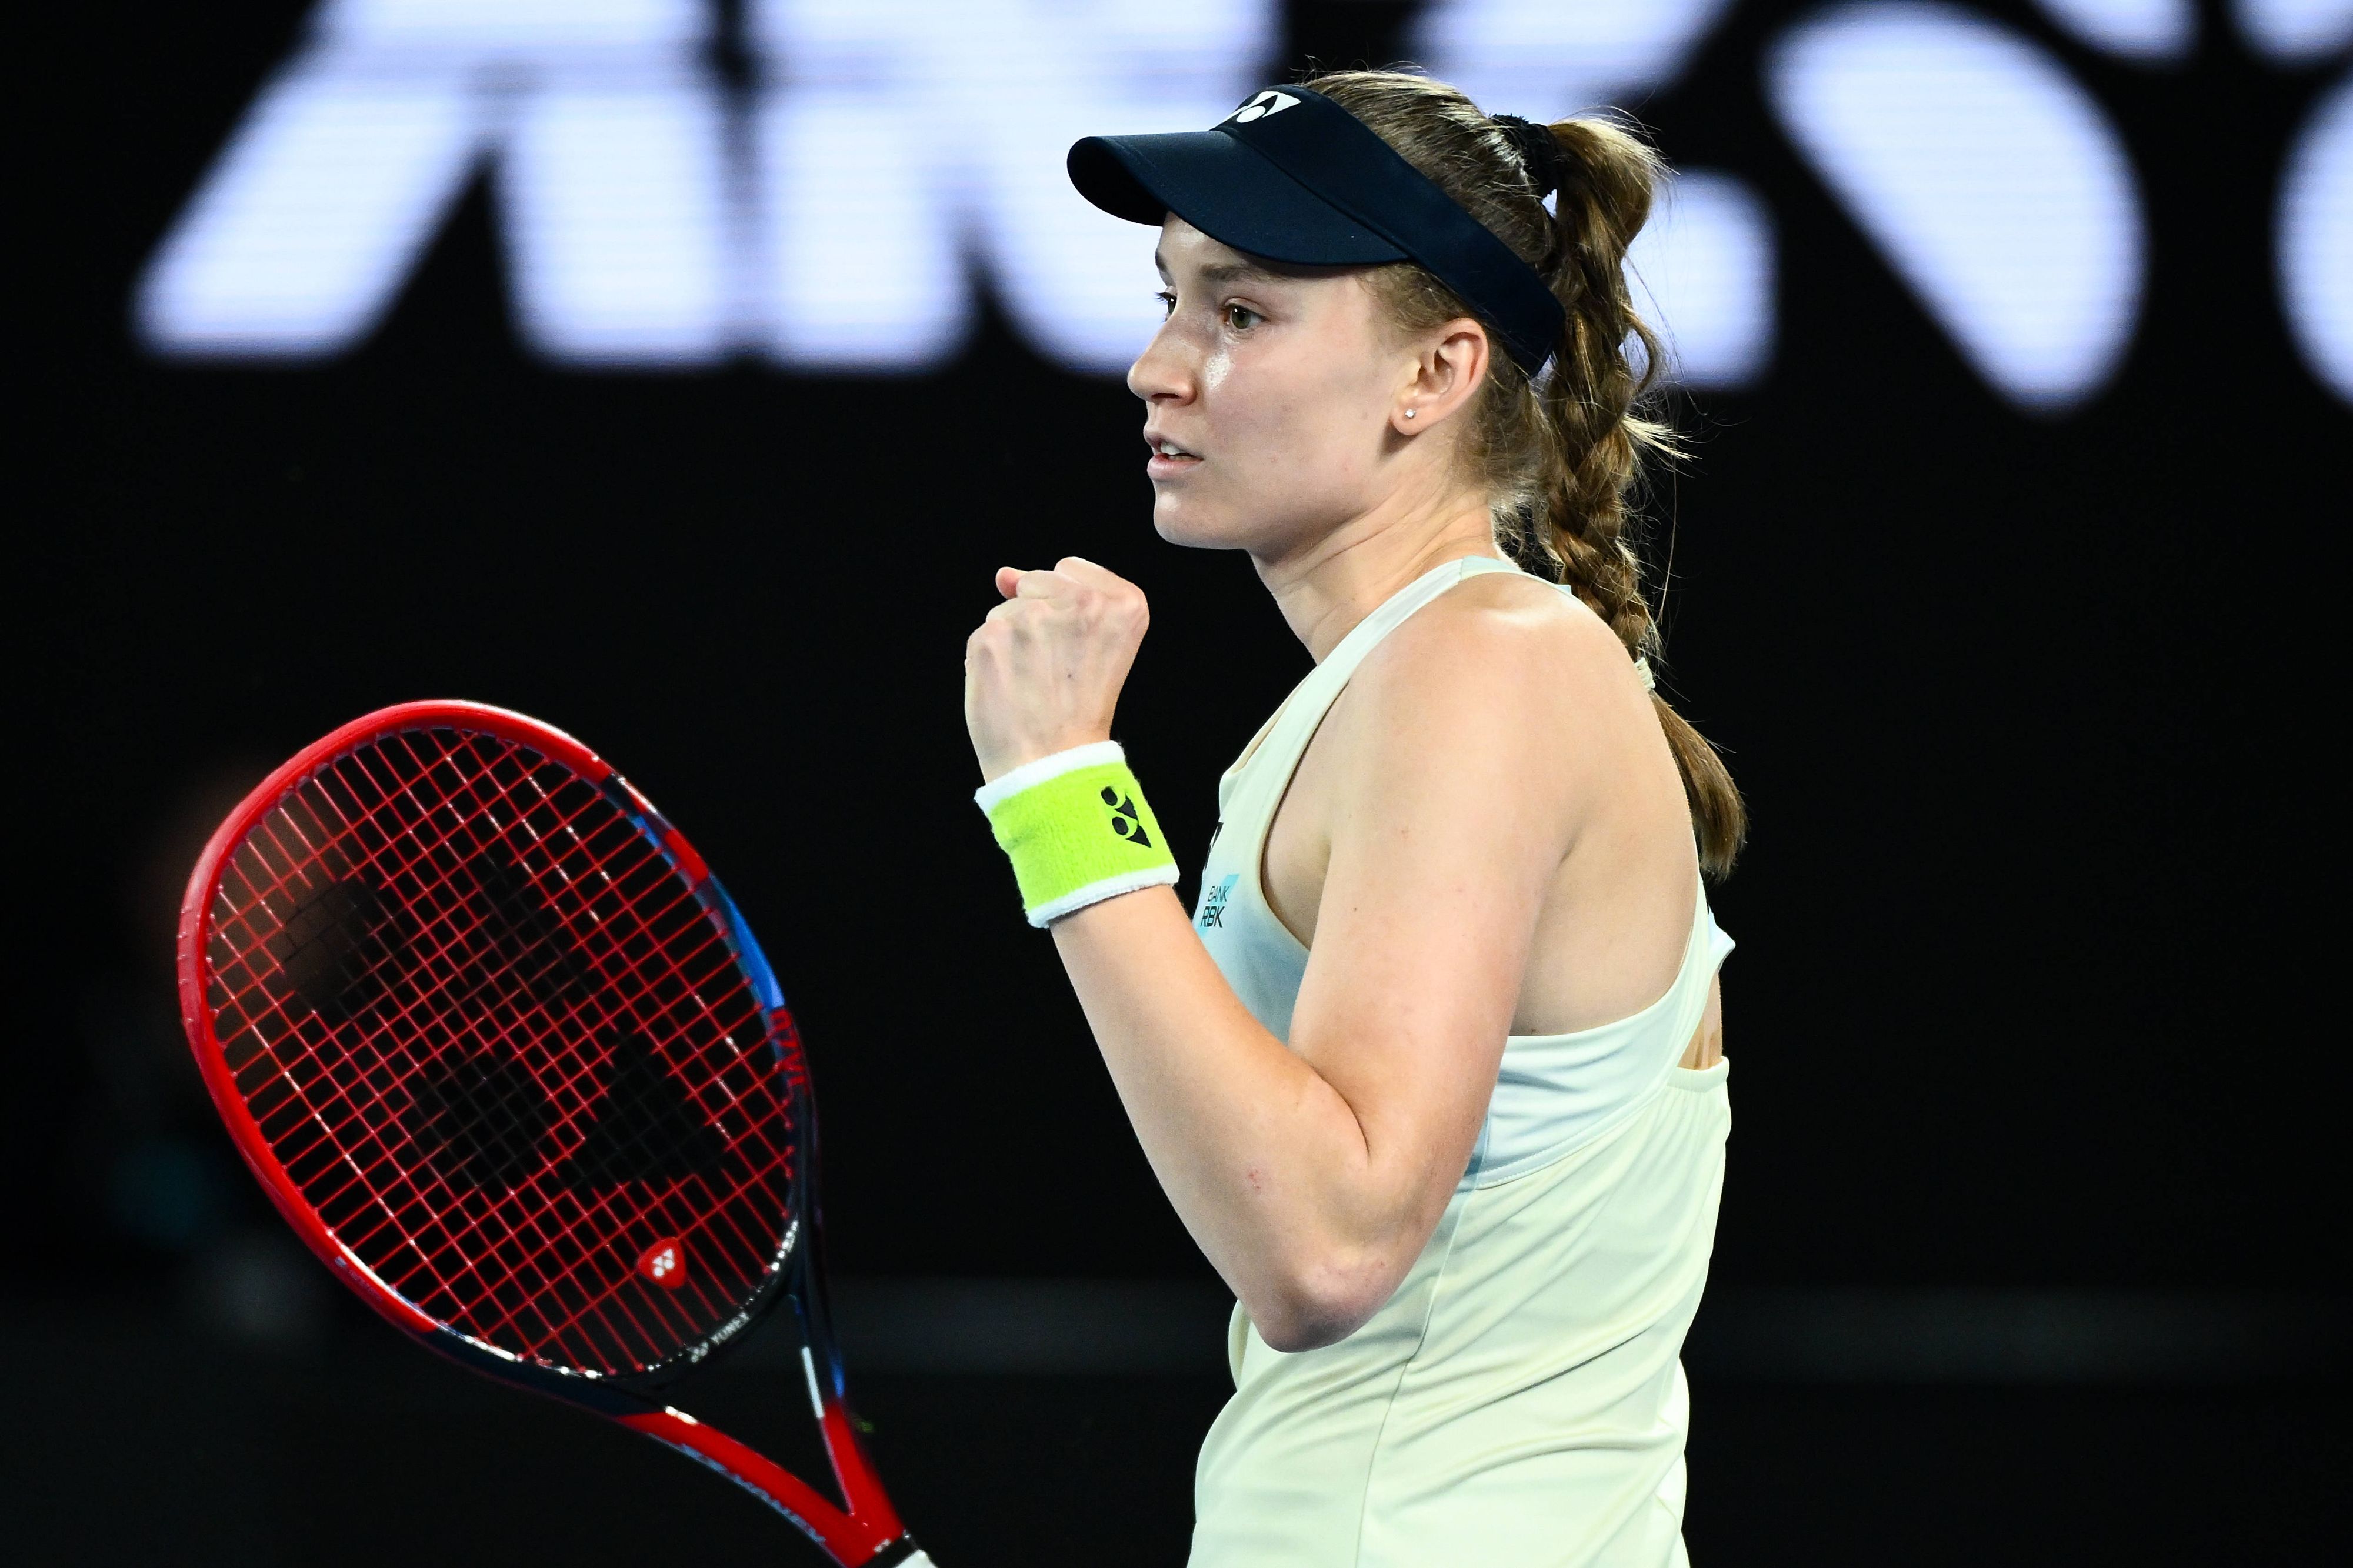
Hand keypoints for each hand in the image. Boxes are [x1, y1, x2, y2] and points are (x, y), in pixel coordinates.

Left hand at [964, 557, 1149, 783]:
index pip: (1072, 569)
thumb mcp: (1103, 646)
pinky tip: (1010, 686)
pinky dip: (990, 658)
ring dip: (1013, 639)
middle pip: (1037, 581)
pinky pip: (983, 632)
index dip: (1065, 606)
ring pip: (1007, 608)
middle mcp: (1083, 603)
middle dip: (1037, 616)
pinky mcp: (993, 636)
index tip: (1075, 645)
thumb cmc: (1079, 713)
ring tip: (1033, 681)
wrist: (1053, 764)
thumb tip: (1004, 574)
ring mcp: (1034, 617)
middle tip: (1054, 668)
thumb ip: (1063, 596)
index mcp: (1125, 604)